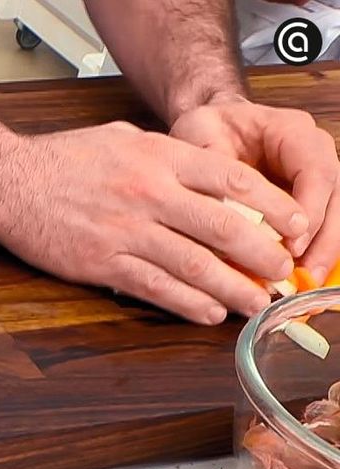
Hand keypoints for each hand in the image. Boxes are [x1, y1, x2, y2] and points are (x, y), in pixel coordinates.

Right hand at [0, 122, 306, 324]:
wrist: (6, 183)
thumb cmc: (57, 160)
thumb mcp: (119, 138)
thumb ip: (161, 153)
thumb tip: (196, 169)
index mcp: (159, 158)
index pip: (233, 182)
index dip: (273, 206)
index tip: (295, 224)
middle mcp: (149, 195)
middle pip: (224, 228)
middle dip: (262, 255)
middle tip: (282, 272)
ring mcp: (126, 233)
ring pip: (195, 266)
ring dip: (232, 288)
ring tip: (255, 302)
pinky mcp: (102, 264)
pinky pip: (155, 288)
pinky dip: (188, 304)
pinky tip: (209, 313)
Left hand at [171, 97, 339, 283]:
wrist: (210, 128)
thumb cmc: (207, 128)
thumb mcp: (200, 134)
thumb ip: (213, 164)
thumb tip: (220, 206)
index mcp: (293, 132)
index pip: (316, 170)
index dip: (309, 208)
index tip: (292, 242)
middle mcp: (313, 153)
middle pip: (335, 197)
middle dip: (323, 238)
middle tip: (305, 274)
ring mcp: (312, 178)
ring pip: (333, 214)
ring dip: (321, 251)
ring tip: (305, 282)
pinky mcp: (304, 200)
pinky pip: (317, 227)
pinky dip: (309, 252)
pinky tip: (297, 278)